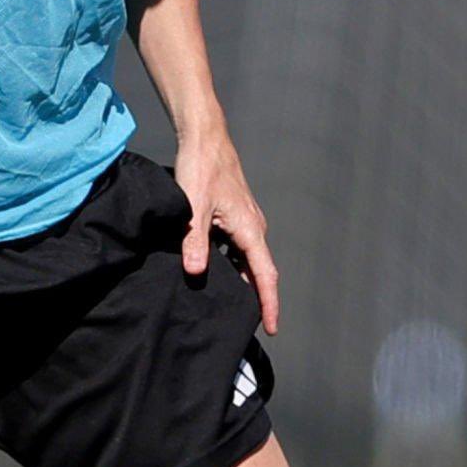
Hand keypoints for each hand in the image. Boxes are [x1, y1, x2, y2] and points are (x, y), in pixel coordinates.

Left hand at [173, 125, 279, 335]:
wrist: (204, 139)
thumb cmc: (202, 168)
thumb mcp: (194, 208)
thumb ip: (194, 241)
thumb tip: (195, 272)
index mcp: (249, 229)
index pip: (265, 275)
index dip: (269, 303)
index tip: (273, 327)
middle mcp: (253, 227)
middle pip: (260, 271)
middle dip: (258, 298)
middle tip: (248, 324)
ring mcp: (245, 221)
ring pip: (248, 260)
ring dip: (244, 281)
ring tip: (232, 305)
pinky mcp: (235, 216)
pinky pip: (238, 248)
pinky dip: (233, 264)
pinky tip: (216, 272)